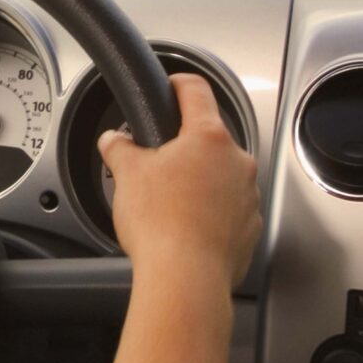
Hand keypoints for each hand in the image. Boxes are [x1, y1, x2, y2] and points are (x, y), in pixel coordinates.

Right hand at [97, 74, 259, 290]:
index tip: (173, 85)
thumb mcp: (127, 174)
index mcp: (209, 138)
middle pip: (208, 139)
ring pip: (221, 176)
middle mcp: (237, 162)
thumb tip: (113, 141)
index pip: (196, 91)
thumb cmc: (162, 226)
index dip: (179, 83)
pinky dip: (210, 213)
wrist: (185, 279)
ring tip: (170, 203)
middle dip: (183, 148)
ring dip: (199, 182)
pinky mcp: (249, 227)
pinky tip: (186, 227)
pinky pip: (229, 209)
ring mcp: (248, 196)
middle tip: (156, 164)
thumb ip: (119, 148)